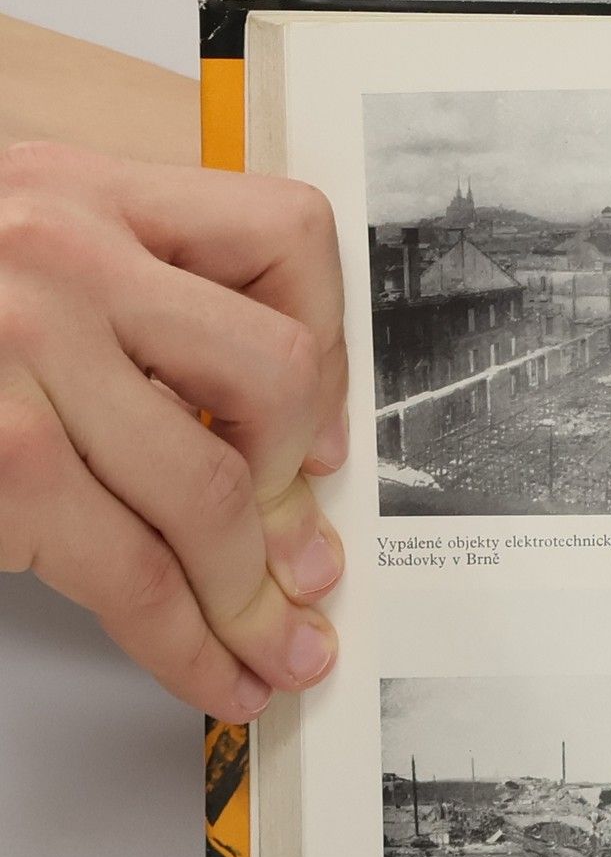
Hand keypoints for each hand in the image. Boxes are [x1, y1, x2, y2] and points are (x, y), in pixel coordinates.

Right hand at [0, 141, 347, 721]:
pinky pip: (141, 572)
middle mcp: (64, 254)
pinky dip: (194, 642)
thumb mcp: (16, 259)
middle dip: (303, 489)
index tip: (325, 432)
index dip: (332, 348)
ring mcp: (26, 355)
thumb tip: (270, 439)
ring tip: (278, 642)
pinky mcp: (4, 461)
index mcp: (82, 188)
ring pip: (218, 492)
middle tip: (308, 557)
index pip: (286, 233)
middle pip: (277, 377)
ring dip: (259, 592)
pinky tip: (218, 669)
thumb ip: (125, 302)